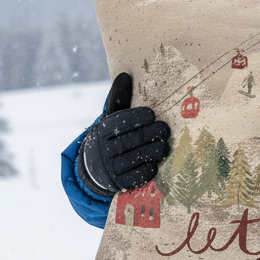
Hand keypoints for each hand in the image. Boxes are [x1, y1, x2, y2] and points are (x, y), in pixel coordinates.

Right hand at [76, 73, 170, 196]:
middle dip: (151, 134)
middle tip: (165, 129)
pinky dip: (149, 169)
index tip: (152, 114)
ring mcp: (110, 169)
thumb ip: (119, 99)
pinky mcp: (117, 184)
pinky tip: (156, 162)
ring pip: (136, 158)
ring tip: (164, 146)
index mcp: (101, 131)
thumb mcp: (110, 119)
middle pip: (131, 140)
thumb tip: (125, 75)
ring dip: (154, 151)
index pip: (119, 122)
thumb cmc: (110, 138)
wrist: (94, 170)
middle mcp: (103, 150)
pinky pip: (137, 176)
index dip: (137, 117)